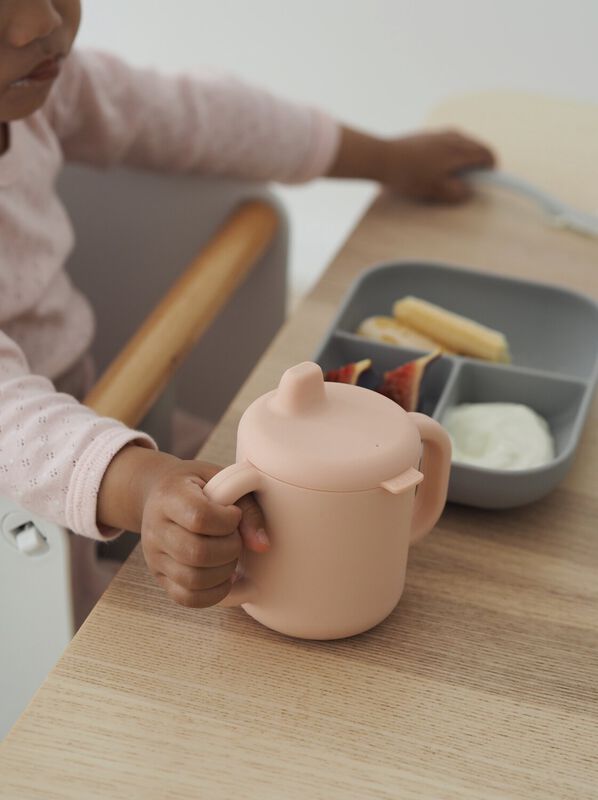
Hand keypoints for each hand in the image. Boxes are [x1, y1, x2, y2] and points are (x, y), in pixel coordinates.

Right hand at [97, 446, 268, 607]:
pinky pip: (187, 598)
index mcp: (170, 495)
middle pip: (196, 552)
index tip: (234, 514)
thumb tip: (262, 546)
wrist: (161, 494)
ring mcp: (154, 556)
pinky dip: (213, 593)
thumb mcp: (223, 480)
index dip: (227, 521)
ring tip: (230, 555)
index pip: (199, 517)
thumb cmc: (198, 485)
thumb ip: (247, 508)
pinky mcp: (160, 576)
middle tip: (235, 538)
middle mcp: (156, 528)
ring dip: (224, 572)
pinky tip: (224, 576)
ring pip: (192, 579)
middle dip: (230, 549)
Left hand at [328, 125, 495, 203]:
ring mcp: (438, 133)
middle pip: (476, 146)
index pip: (486, 154)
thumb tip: (468, 190)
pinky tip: (438, 165)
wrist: (381, 158)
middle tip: (473, 179)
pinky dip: (451, 151)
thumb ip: (456, 192)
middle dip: (479, 162)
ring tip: (455, 173)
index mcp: (459, 150)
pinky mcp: (425, 135)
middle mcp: (452, 137)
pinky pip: (448, 141)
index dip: (490, 168)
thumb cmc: (409, 176)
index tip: (486, 180)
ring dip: (465, 155)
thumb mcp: (436, 191)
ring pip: (462, 142)